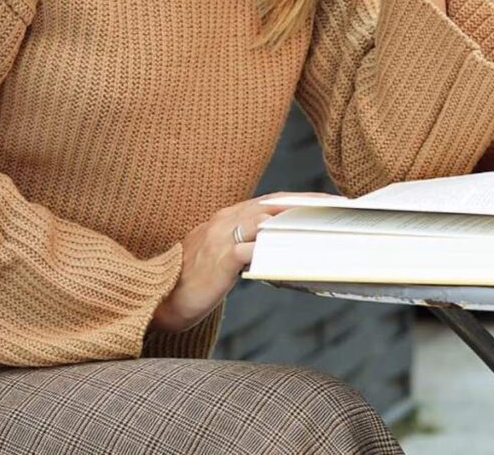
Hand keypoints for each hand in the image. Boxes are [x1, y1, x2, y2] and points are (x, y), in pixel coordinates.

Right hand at [150, 190, 335, 333]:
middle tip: (337, 206)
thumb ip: (246, 243)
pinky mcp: (220, 260)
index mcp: (227, 216)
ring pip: (264, 219)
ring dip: (295, 220)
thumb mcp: (220, 253)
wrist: (157, 294)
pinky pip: (250, 249)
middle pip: (273, 204)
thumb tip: (277, 246)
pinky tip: (293, 253)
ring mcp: (221, 238)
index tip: (328, 201)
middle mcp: (225, 220)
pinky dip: (272, 248)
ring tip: (323, 223)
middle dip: (306, 202)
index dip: (300, 199)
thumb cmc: (192, 278)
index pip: (271, 201)